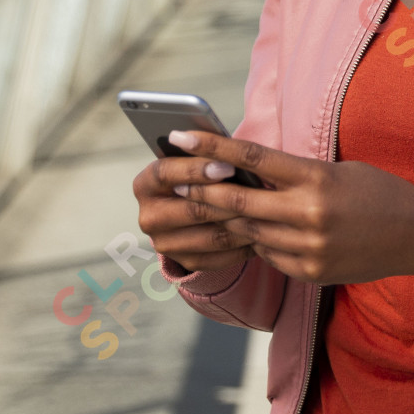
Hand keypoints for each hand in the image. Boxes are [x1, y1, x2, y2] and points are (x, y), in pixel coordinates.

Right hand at [132, 149, 255, 275]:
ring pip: (210, 236)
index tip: (229, 166)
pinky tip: (262, 233)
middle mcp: (149, 217)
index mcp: (145, 184)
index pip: (166, 173)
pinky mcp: (184, 261)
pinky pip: (219, 256)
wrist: (190, 209)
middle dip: (228, 200)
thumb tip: (231, 151)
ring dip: (242, 224)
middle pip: (192, 209)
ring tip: (267, 213)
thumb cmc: (198, 176)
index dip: (197, 169)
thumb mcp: (194, 161)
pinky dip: (243, 245)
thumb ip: (206, 156)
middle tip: (258, 194)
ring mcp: (164, 243)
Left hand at [161, 129, 413, 287]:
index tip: (178, 137)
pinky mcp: (310, 272)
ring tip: (217, 205)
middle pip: (237, 201)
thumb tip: (245, 172)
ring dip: (233, 218)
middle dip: (201, 190)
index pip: (251, 157)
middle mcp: (308, 214)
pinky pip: (269, 255)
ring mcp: (308, 247)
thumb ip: (294, 174)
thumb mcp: (337, 170)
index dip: (210, 146)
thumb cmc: (377, 191)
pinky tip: (268, 231)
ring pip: (249, 231)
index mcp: (315, 178)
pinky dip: (262, 241)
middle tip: (174, 180)